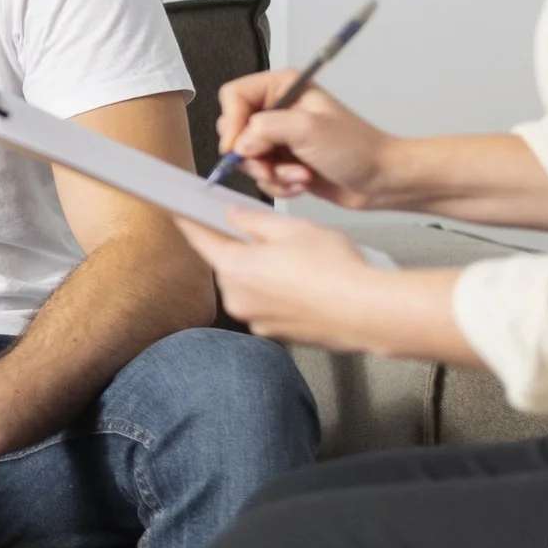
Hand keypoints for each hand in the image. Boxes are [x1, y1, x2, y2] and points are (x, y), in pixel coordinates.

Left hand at [176, 207, 388, 346]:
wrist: (368, 312)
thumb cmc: (335, 270)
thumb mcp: (291, 228)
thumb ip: (253, 220)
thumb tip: (234, 216)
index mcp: (235, 269)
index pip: (200, 240)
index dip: (190, 223)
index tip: (179, 214)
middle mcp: (238, 299)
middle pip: (229, 264)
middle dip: (245, 249)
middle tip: (276, 237)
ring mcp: (257, 321)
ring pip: (252, 286)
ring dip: (266, 272)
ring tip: (304, 263)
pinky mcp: (277, 334)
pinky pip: (270, 305)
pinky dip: (282, 293)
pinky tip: (309, 284)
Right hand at [216, 71, 396, 206]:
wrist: (381, 180)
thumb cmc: (357, 148)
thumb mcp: (308, 129)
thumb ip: (266, 129)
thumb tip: (238, 144)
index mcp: (283, 87)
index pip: (234, 96)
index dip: (231, 122)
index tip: (237, 148)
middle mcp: (278, 109)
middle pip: (235, 129)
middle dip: (253, 155)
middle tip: (271, 165)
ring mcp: (279, 137)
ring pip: (247, 158)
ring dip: (271, 173)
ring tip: (299, 175)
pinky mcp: (283, 161)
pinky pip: (261, 176)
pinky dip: (279, 184)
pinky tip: (302, 183)